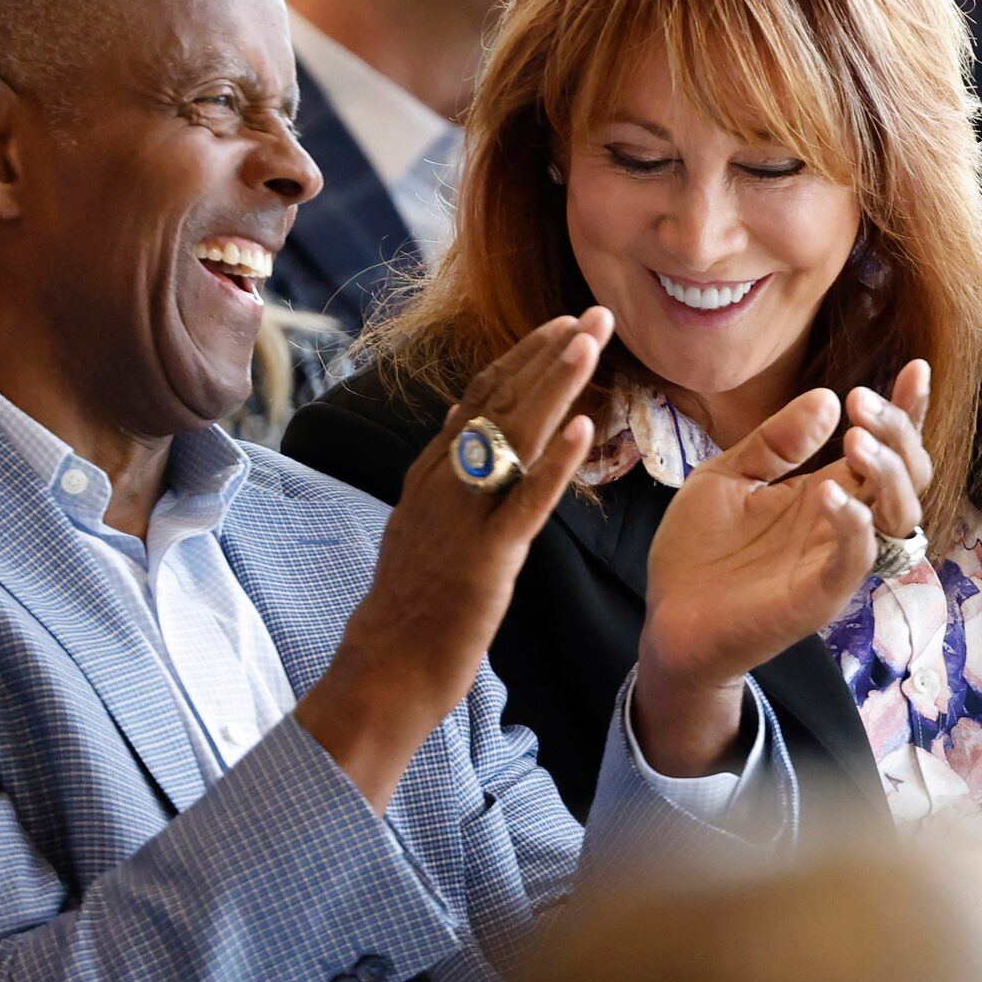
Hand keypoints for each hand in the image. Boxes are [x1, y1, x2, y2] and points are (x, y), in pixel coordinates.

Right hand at [296, 310, 610, 808]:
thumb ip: (447, 475)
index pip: (482, 398)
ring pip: (513, 436)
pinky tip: (585, 427)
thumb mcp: (425, 522)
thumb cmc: (412, 602)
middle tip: (595, 314)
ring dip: (554, 384)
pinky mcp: (485, 558)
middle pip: (502, 402)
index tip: (563, 324)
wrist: (386, 666)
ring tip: (590, 341)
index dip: (524, 357)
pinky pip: (524, 502)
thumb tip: (462, 424)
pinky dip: (556, 463)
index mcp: (432, 471)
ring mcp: (463, 516)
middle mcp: (444, 481)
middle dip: (550, 354)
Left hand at [633, 379, 895, 774]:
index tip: (915, 367)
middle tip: (862, 401)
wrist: (666, 618)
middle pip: (909, 476)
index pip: (886, 449)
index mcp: (827, 491)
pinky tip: (831, 492)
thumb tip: (829, 398)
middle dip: (899, 432)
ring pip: (900, 516)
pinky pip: (856, 559)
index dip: (907, 411)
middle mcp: (842, 525)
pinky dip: (854, 524)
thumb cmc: (698, 551)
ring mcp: (835, 560)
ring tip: (855, 439)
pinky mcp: (819, 595)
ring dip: (889, 472)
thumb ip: (776, 441)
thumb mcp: (729, 475)